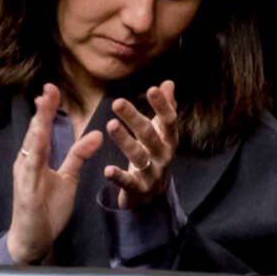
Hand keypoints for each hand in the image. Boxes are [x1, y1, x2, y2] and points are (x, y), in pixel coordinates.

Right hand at [8, 83, 103, 264]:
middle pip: (35, 131)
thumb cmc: (46, 208)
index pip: (43, 129)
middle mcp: (27, 163)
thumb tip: (97, 134)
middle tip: (49, 88)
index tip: (53, 89)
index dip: (48, 110)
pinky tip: (40, 139)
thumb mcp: (68, 178)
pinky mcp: (25, 190)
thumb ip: (79, 156)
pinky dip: (35, 152)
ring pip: (31, 146)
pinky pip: (30, 168)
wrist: (32, 239)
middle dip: (42, 110)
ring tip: (44, 105)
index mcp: (36, 159)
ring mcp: (24, 175)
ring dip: (37, 124)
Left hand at [103, 80, 179, 208]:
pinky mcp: (140, 189)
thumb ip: (166, 107)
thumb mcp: (162, 132)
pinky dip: (119, 177)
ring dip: (124, 141)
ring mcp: (153, 172)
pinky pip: (129, 182)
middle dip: (134, 118)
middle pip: (149, 135)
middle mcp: (163, 155)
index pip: (168, 120)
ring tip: (110, 125)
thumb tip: (168, 83)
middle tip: (117, 102)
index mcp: (169, 139)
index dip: (162, 105)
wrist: (155, 192)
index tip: (152, 89)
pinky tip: (107, 169)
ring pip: (138, 156)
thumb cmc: (156, 153)